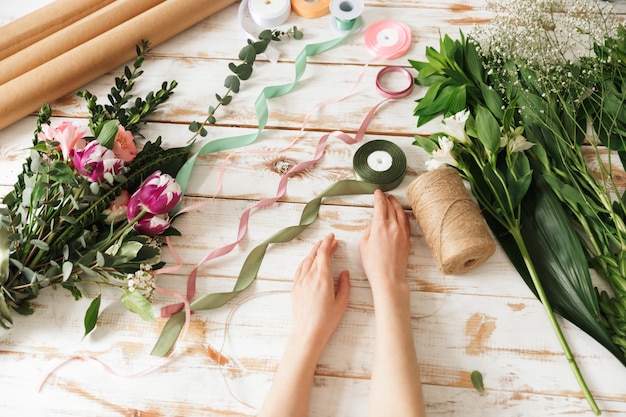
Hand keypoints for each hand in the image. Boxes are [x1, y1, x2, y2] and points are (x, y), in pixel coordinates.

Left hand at [291, 233, 350, 352]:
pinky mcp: (295, 288)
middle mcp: (309, 277)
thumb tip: (344, 273)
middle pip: (315, 255)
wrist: (307, 332)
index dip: (328, 243)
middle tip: (330, 241)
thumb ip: (344, 285)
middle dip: (323, 245)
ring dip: (313, 252)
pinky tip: (309, 261)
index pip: (324, 254)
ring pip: (306, 261)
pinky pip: (299, 269)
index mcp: (322, 278)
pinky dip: (305, 261)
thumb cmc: (326, 320)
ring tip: (320, 248)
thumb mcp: (341, 302)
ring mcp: (300, 282)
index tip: (332, 237)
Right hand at [359, 189, 410, 294]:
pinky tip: (401, 214)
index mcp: (379, 226)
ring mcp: (402, 232)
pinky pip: (406, 222)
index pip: (380, 205)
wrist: (389, 277)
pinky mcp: (407, 239)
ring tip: (393, 201)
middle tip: (384, 195)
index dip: (378, 197)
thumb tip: (374, 224)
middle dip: (387, 199)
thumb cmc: (374, 264)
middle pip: (391, 207)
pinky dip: (403, 215)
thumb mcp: (363, 245)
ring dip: (396, 205)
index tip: (377, 192)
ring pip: (400, 213)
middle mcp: (392, 226)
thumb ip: (369, 230)